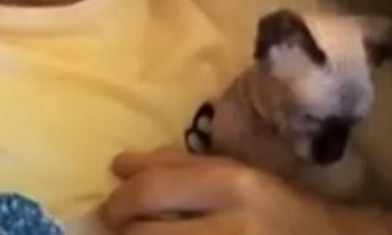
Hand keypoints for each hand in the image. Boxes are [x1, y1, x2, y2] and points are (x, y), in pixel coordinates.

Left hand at [98, 147, 391, 234]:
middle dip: (124, 232)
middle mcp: (231, 226)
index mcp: (232, 185)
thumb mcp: (236, 175)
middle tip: (124, 231)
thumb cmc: (280, 207)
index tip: (111, 210)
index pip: (152, 190)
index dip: (119, 202)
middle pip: (143, 234)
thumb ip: (178, 165)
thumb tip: (120, 164)